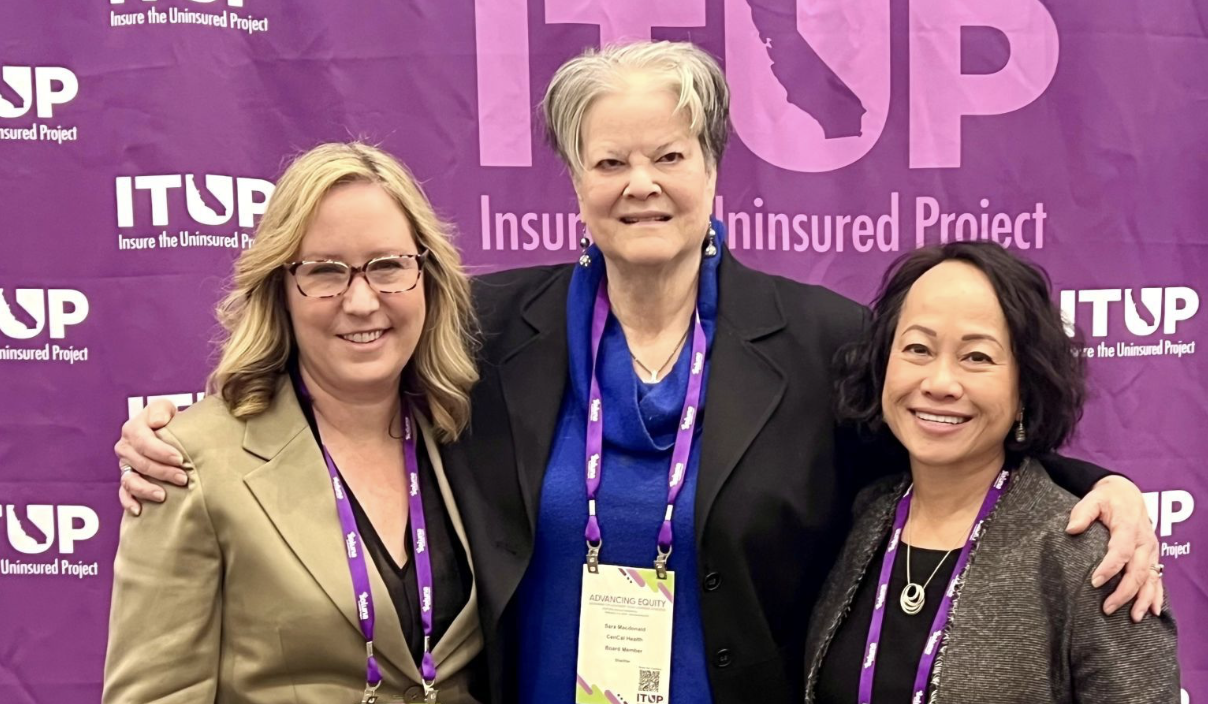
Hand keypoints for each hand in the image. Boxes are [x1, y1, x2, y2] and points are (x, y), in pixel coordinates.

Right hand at [115, 399, 185, 515]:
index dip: (161, 451)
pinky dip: (129, 502)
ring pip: (130, 480)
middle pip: (140, 463)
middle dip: (162, 472)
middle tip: (183, 478)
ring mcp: (124, 465)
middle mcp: (125, 448)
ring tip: (163, 495)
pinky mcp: (127, 479)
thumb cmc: (169, 420)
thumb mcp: (166, 408)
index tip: (180, 459)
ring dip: (146, 489)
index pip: (144, 441)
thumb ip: (161, 410)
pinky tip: (139, 510)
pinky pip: (123, 494)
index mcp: (133, 429)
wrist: (168, 431)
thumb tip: (158, 421)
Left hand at [1066, 475, 1162, 620]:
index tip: (1094, 582)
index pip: (1121, 551)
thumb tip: (1071, 529)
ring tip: (1133, 617)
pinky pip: (1158, 578)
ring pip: (1151, 579)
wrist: (1127, 494)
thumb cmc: (1107, 498)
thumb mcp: (1093, 499)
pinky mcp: (1153, 556)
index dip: (1109, 568)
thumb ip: (1082, 513)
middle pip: (1137, 571)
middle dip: (1124, 592)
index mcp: (1129, 527)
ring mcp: (1152, 551)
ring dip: (1143, 599)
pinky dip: (1157, 595)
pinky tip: (1153, 611)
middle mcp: (1145, 541)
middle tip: (1107, 608)